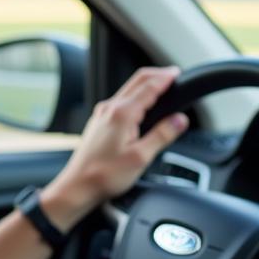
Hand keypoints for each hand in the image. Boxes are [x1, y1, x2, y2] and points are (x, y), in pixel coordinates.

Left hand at [41, 66, 188, 229]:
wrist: (78, 185)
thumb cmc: (105, 175)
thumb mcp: (140, 157)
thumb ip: (162, 135)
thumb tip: (180, 120)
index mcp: (122, 114)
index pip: (148, 87)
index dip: (165, 78)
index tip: (177, 73)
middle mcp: (110, 108)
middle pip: (136, 81)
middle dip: (156, 75)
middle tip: (172, 74)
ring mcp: (102, 113)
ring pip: (128, 89)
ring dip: (146, 84)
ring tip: (161, 85)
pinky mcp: (100, 121)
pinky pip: (121, 99)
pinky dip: (136, 95)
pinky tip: (141, 103)